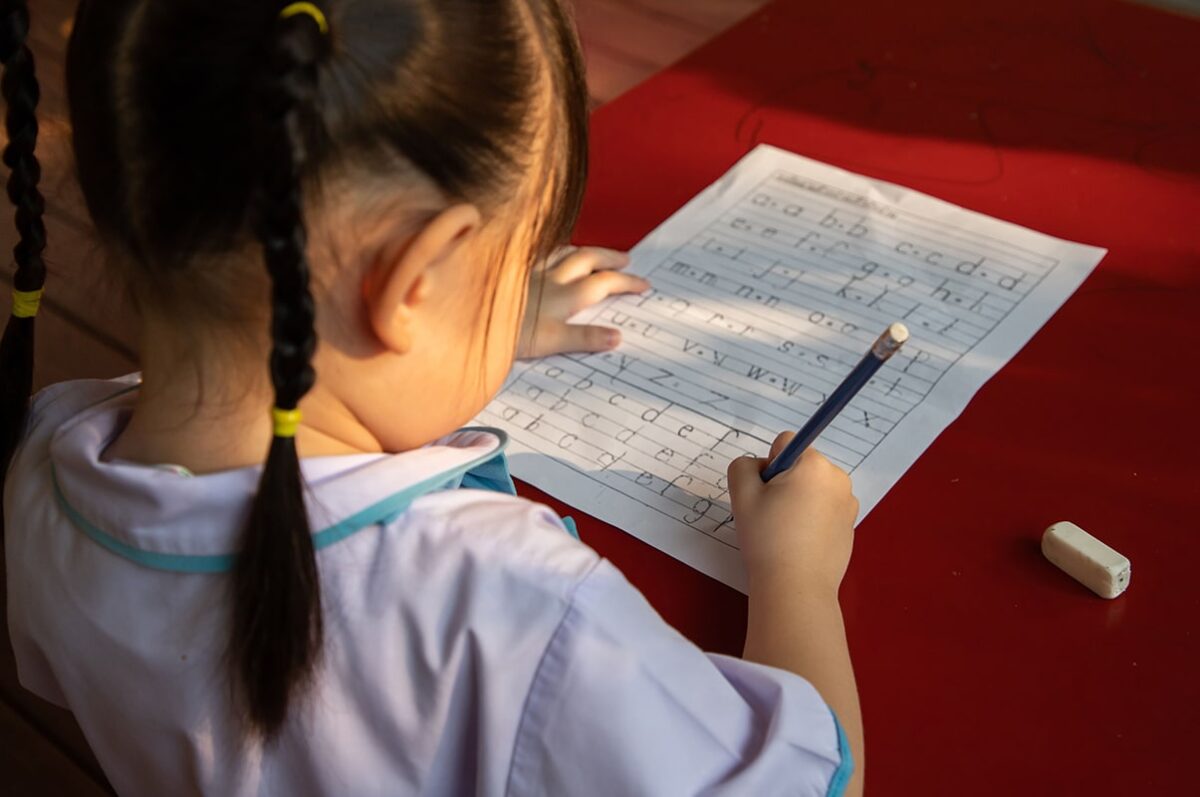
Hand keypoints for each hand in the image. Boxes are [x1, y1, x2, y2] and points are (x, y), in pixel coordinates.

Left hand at [516, 246, 649, 359]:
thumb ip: (584, 338)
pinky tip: (551, 253)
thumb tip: (616, 337)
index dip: (626, 282)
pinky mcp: (512, 269)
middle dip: (611, 257)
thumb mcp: (550, 341)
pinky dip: (554, 250)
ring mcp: (531, 269)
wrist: (471, 315)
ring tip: (595, 253)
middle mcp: (551, 276)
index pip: (605, 283)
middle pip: (589, 258)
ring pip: (565, 251)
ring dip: (584, 250)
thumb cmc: (507, 332)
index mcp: (565, 294)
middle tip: (627, 259)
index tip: (643, 284)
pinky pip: (540, 252)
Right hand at [727, 433, 858, 594]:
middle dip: (784, 483)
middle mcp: (838, 478)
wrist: (796, 587)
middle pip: (801, 466)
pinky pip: (824, 510)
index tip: (765, 494)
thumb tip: (758, 467)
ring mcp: (848, 504)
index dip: (768, 466)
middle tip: (770, 514)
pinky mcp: (850, 527)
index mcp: (814, 465)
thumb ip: (742, 466)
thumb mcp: (741, 495)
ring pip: (812, 489)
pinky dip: (811, 519)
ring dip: (797, 500)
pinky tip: (799, 543)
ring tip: (785, 532)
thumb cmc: (768, 538)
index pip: (785, 443)